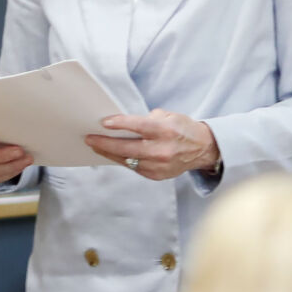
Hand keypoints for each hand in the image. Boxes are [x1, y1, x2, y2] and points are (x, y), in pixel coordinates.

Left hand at [85, 109, 219, 180]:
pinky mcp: (157, 175)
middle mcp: (162, 150)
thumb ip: (146, 119)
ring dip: (109, 153)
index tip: (104, 123)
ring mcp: (159, 165)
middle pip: (127, 148)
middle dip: (105, 143)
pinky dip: (122, 160)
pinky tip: (112, 154)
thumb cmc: (182, 128)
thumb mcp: (168, 116)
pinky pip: (134, 167)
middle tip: (89, 139)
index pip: (139, 126)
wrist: (202, 149)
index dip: (120, 124)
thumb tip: (122, 124)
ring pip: (127, 160)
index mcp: (165, 131)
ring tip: (95, 146)